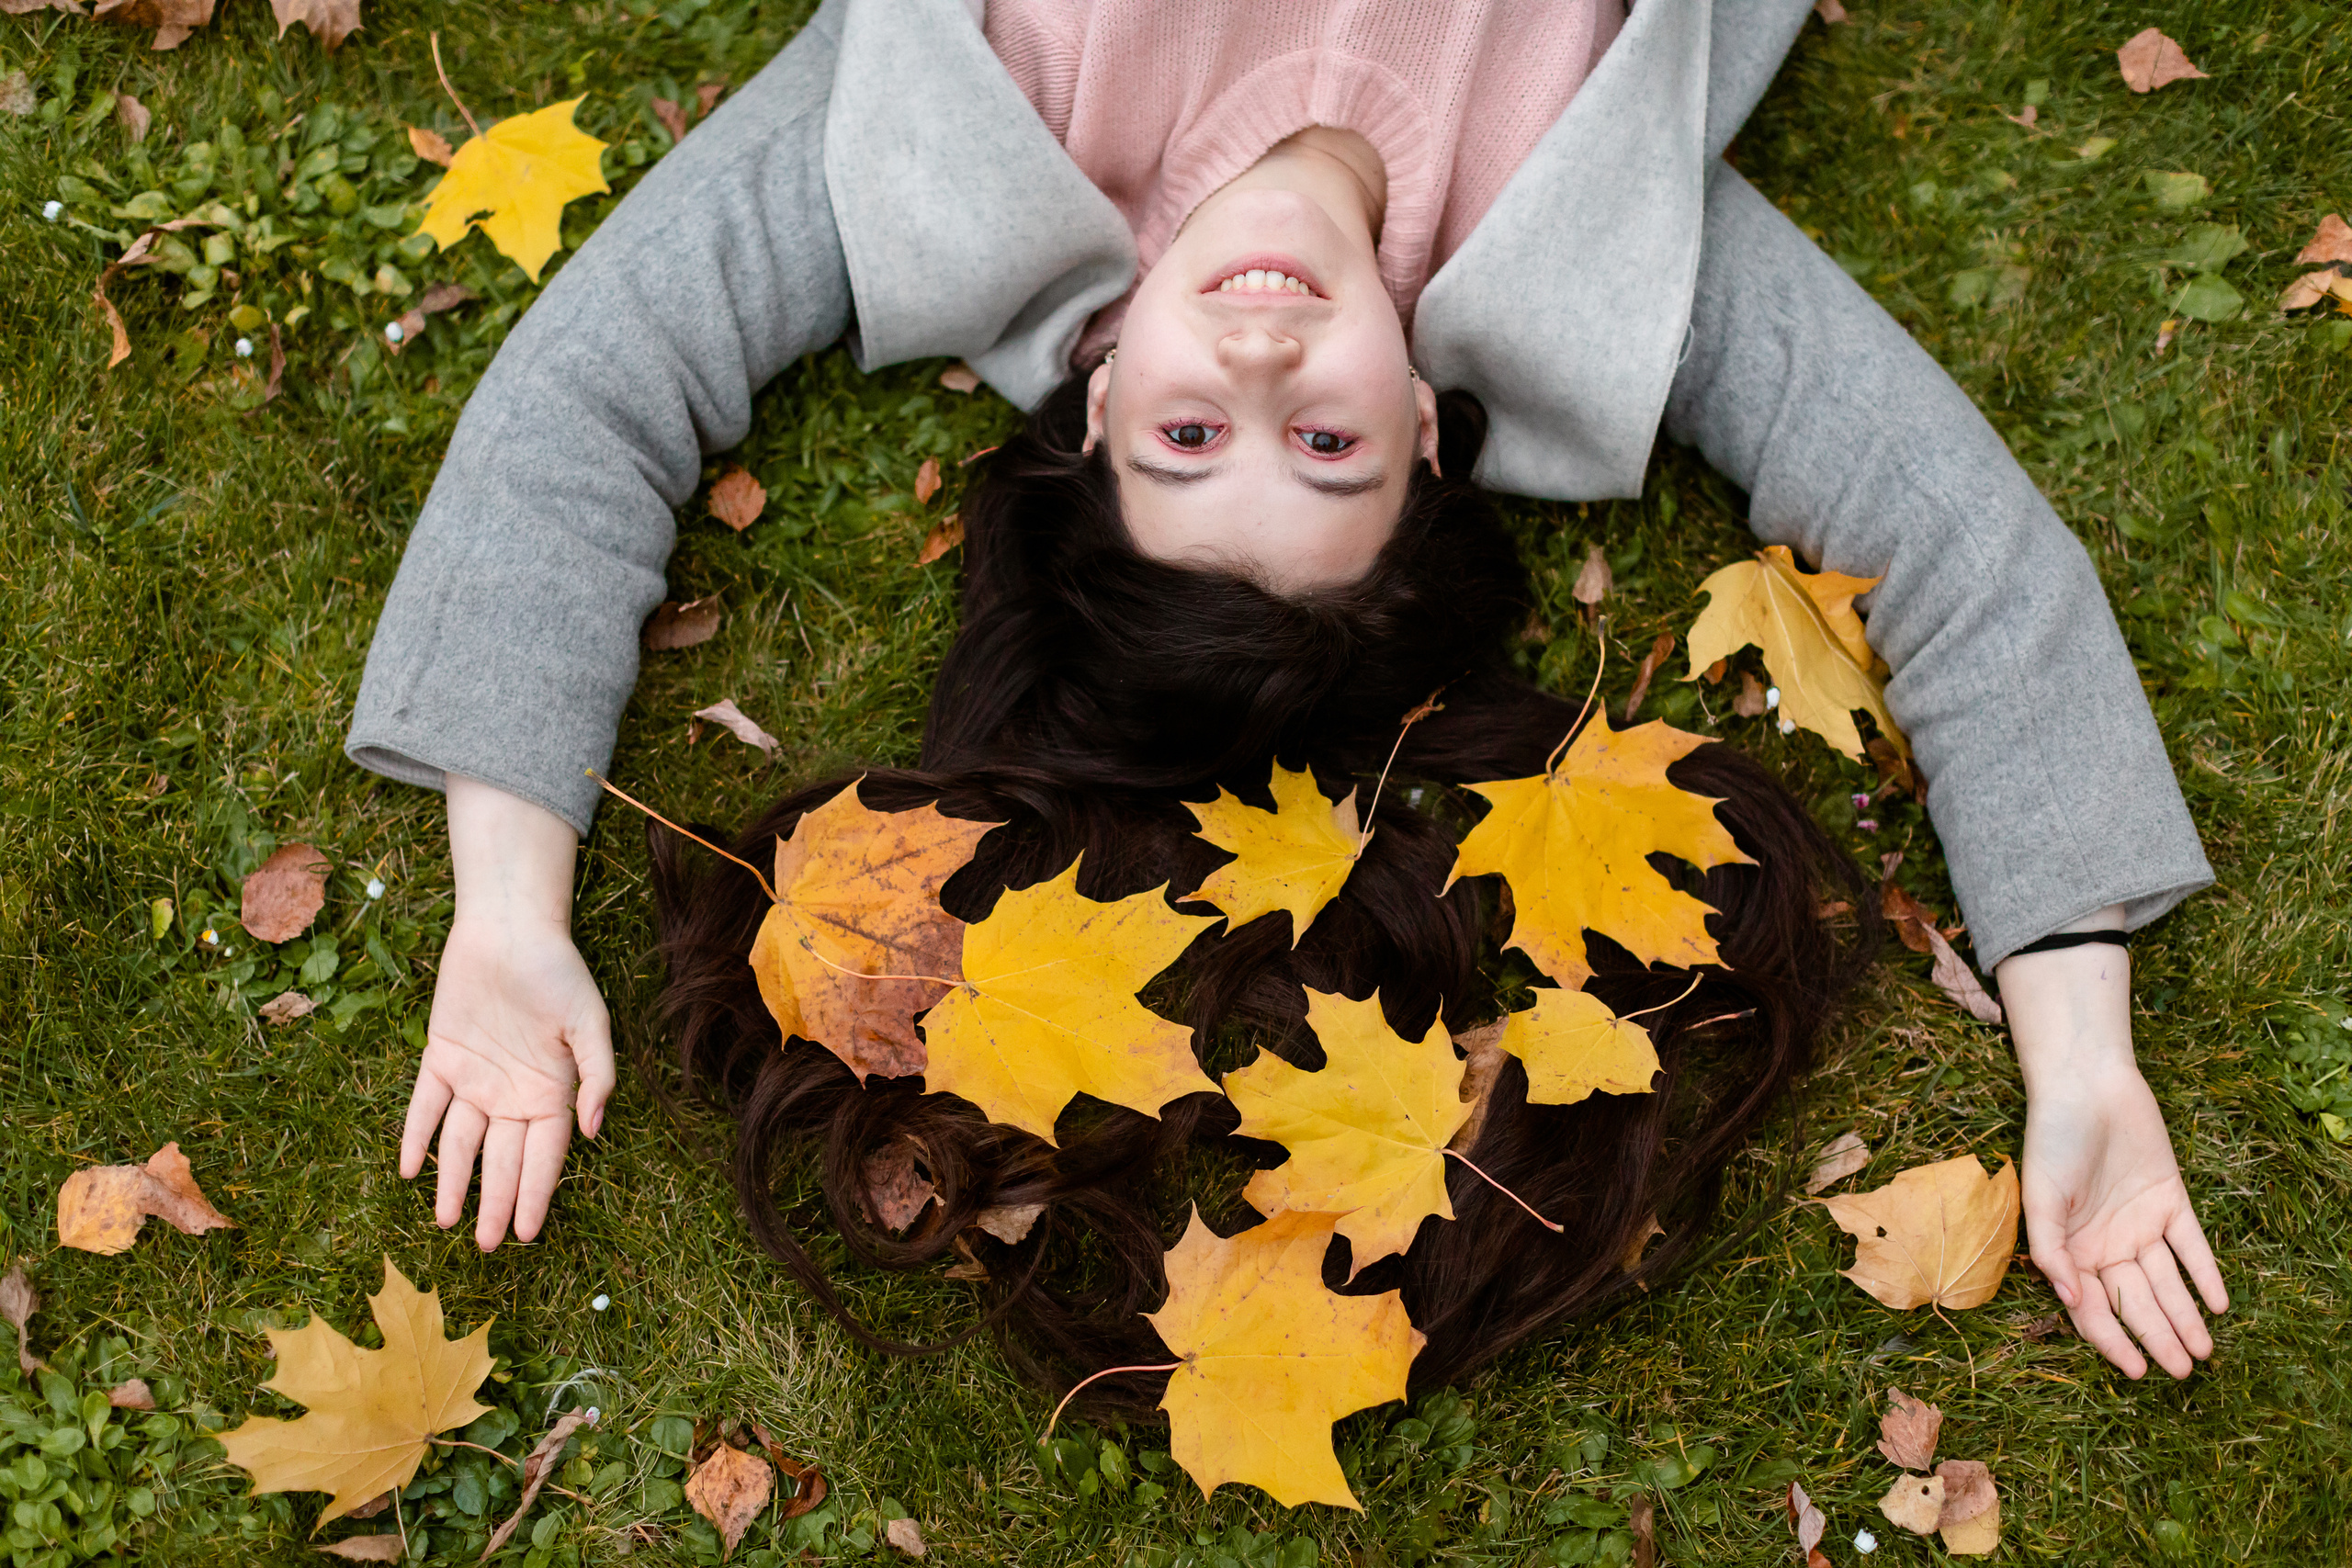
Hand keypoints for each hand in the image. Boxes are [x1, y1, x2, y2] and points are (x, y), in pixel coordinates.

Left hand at [399, 776, 614, 1249]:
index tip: (526, 1234)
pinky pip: (425, 1105)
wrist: (510, 927)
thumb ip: (596, 1076)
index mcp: (552, 1091)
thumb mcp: (589, 1023)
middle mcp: (513, 1093)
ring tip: (446, 1221)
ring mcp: (475, 1078)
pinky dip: (416, 1135)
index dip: (535, 1196)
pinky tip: (409, 1168)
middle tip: (486, 1247)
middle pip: (502, 1160)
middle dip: (496, 1203)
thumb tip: (593, 1130)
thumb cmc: (558, 972)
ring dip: (453, 1181)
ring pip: (460, 1143)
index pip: (544, 1157)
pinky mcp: (441, 1056)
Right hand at [2000, 918, 2226, 1378]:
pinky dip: (2205, 1273)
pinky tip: (2219, 1304)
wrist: (2087, 1086)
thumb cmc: (2052, 1139)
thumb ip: (2053, 1251)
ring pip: (2167, 1282)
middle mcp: (2107, 1242)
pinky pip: (2191, 1245)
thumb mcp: (2040, 1197)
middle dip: (2159, 1338)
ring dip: (2185, 1317)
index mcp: (2072, 1247)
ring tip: (2204, 1352)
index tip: (2138, 1371)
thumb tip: (2072, 1301)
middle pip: (2137, 1301)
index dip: (2114, 1341)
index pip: (2094, 1308)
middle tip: (2182, 1371)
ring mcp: (2140, 1223)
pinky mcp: (2170, 1199)